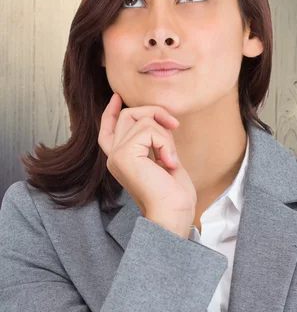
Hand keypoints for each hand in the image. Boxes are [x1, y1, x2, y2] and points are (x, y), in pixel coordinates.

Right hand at [98, 94, 196, 233]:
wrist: (173, 214)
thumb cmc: (173, 194)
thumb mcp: (163, 159)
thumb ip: (154, 140)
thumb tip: (156, 118)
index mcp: (121, 160)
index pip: (108, 130)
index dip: (111, 112)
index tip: (117, 96)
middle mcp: (114, 157)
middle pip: (129, 115)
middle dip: (155, 113)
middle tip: (174, 126)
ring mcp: (117, 155)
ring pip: (142, 119)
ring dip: (165, 135)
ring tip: (171, 159)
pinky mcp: (124, 155)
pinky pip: (149, 129)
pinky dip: (165, 142)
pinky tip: (169, 162)